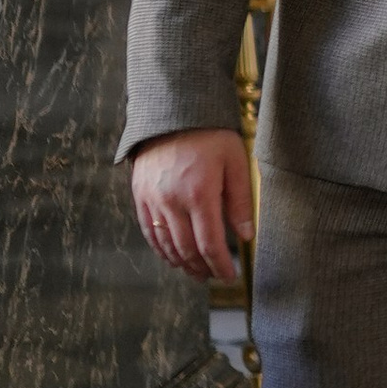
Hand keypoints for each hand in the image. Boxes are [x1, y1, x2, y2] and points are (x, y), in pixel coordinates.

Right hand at [131, 127, 255, 283]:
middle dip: (202, 268)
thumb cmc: (210, 134)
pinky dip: (159, 248)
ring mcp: (152, 199)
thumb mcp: (235, 162)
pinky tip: (171, 256)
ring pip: (165, 244)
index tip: (229, 275)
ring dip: (181, 263)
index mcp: (199, 194)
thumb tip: (247, 235)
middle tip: (213, 276)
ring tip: (195, 271)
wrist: (173, 111)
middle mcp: (172, 201)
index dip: (220, 265)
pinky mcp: (140, 194)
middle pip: (186, 249)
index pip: (210, 244)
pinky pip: (148, 230)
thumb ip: (240, 201)